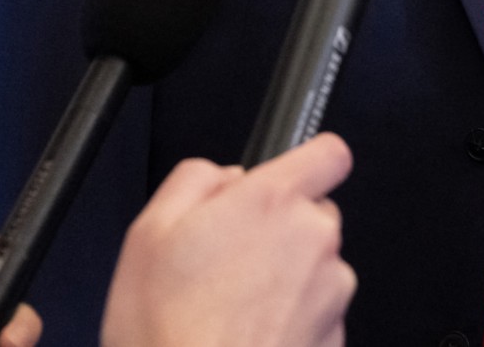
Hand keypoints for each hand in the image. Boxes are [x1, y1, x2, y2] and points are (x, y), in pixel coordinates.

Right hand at [101, 132, 356, 346]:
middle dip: (282, 228)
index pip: (328, 153)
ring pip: (317, 266)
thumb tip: (224, 176)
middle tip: (230, 260)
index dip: (307, 162)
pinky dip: (291, 319)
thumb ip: (195, 180)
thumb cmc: (167, 331)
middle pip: (317, 213)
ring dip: (286, 278)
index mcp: (272, 202)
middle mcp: (313, 240)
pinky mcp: (335, 336)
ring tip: (231, 308)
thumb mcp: (148, 232)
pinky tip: (248, 334)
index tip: (287, 179)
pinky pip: (317, 312)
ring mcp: (331, 291)